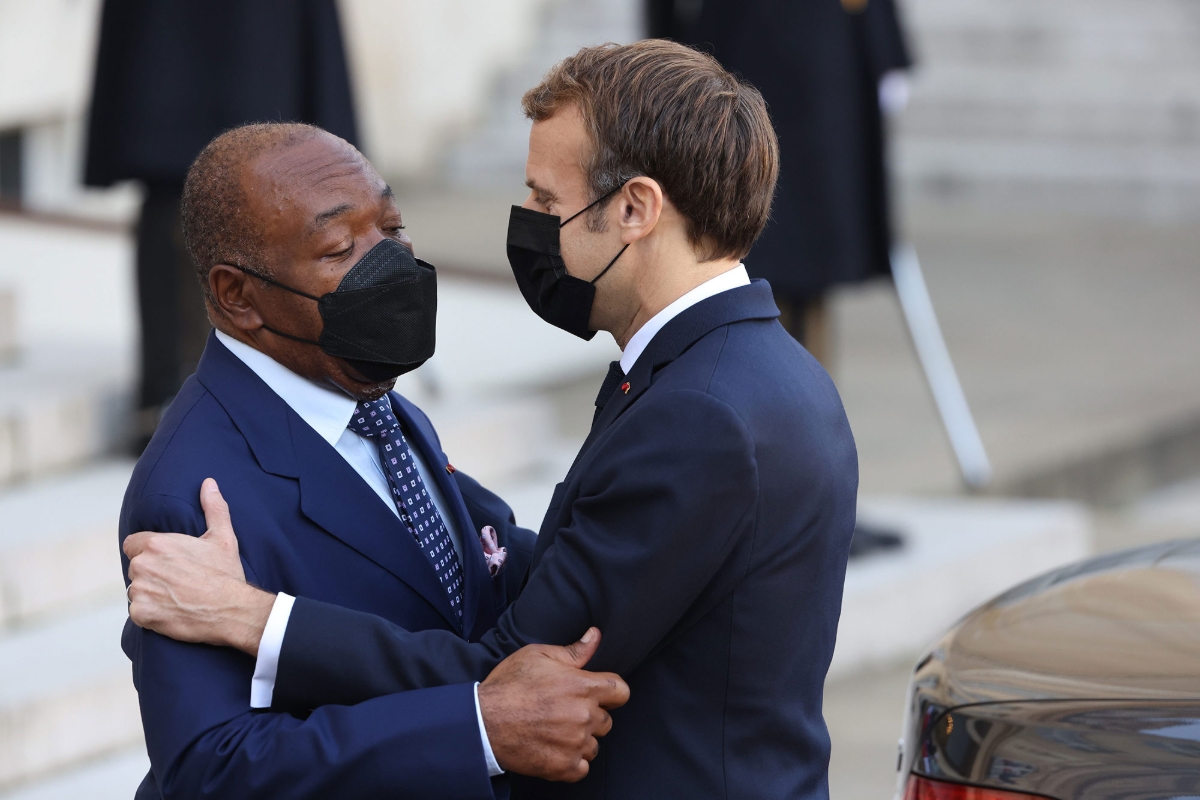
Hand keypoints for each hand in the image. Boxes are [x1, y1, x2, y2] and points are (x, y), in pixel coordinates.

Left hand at [124, 478, 274, 655]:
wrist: (232, 610)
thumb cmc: (226, 574)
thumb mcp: (223, 537)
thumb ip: (213, 508)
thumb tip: (208, 483)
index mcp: (157, 544)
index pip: (133, 544)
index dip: (149, 553)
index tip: (167, 562)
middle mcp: (143, 565)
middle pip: (136, 568)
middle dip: (152, 574)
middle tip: (178, 582)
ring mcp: (140, 590)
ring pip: (137, 591)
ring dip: (151, 595)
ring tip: (177, 598)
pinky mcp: (141, 613)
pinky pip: (138, 612)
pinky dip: (151, 614)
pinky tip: (172, 612)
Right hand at [479, 628, 629, 781]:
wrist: (483, 722)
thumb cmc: (509, 685)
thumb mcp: (538, 656)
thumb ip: (574, 650)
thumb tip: (595, 636)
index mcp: (583, 687)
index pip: (621, 691)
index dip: (611, 692)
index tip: (598, 694)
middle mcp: (585, 716)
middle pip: (606, 720)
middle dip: (590, 716)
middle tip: (564, 712)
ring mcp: (576, 744)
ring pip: (594, 745)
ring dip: (580, 740)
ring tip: (555, 731)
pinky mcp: (564, 767)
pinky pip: (582, 768)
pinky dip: (571, 762)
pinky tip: (554, 749)